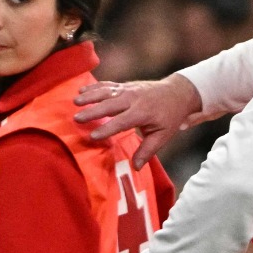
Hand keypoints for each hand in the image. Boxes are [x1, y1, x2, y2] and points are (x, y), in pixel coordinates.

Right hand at [72, 74, 208, 166]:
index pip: (121, 122)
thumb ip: (148, 150)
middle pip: (109, 105)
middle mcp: (133, 99)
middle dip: (93, 111)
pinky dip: (94, 87)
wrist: (177, 92)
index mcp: (142, 112)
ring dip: (90, 96)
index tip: (92, 136)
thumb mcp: (163, 135)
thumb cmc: (170, 116)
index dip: (107, 129)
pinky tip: (81, 90)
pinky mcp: (125, 85)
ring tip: (75, 102)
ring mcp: (128, 90)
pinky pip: (107, 85)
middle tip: (76, 118)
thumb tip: (136, 167)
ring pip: (106, 92)